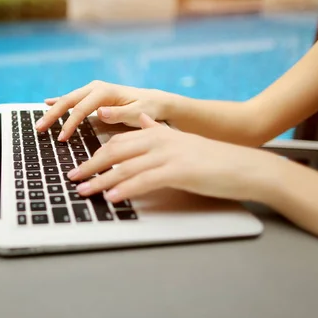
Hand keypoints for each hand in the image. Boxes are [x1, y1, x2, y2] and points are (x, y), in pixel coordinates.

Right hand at [36, 80, 176, 140]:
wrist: (155, 101)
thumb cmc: (148, 109)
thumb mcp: (138, 113)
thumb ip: (119, 113)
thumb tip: (100, 112)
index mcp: (105, 92)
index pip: (81, 109)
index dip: (70, 124)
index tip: (62, 139)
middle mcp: (96, 88)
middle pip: (69, 101)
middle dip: (53, 115)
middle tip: (40, 129)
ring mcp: (93, 90)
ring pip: (68, 99)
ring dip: (53, 111)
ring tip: (40, 124)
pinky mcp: (92, 95)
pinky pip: (73, 99)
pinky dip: (59, 102)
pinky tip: (47, 103)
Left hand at [68, 114, 278, 202]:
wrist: (244, 166)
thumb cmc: (212, 158)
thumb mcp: (181, 140)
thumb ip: (159, 129)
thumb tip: (145, 120)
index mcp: (156, 133)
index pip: (117, 142)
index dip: (95, 155)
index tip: (79, 166)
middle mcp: (158, 140)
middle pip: (114, 151)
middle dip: (90, 166)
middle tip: (72, 179)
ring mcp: (168, 154)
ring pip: (125, 167)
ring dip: (101, 181)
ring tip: (84, 192)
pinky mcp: (179, 171)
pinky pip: (145, 180)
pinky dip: (126, 189)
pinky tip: (112, 198)